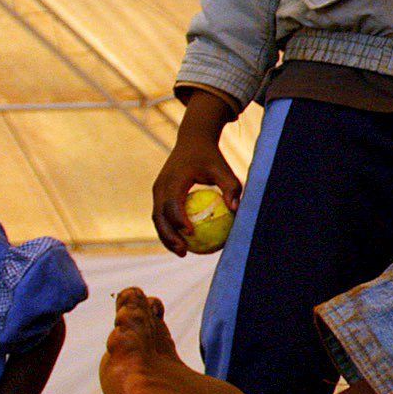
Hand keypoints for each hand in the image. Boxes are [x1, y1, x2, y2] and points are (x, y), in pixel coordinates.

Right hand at [150, 130, 242, 255]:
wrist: (192, 141)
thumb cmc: (211, 157)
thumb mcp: (223, 169)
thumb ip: (230, 188)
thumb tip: (235, 210)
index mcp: (173, 179)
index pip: (173, 204)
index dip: (179, 220)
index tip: (192, 234)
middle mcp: (160, 186)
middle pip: (159, 216)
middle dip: (168, 236)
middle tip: (184, 251)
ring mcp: (157, 190)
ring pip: (157, 219)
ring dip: (166, 237)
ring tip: (182, 252)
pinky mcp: (159, 194)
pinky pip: (161, 215)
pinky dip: (169, 229)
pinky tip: (184, 241)